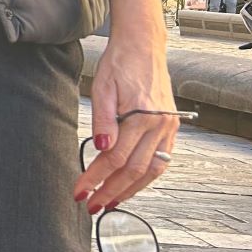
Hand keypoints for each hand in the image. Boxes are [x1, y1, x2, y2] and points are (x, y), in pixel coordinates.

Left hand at [80, 41, 178, 214]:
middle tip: (92, 204)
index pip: (115, 158)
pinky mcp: (172, 126)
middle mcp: (160, 123)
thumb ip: (102, 120)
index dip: (96, 177)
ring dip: (131, 189)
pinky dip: (146, 176)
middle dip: (111, 191)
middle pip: (134, 170)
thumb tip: (101, 149)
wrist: (143, 46)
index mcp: (143, 115)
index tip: (80, 190)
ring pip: (152, 169)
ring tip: (111, 202)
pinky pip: (162, 159)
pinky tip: (131, 184)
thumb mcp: (102, 88)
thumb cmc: (120, 63)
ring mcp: (169, 126)